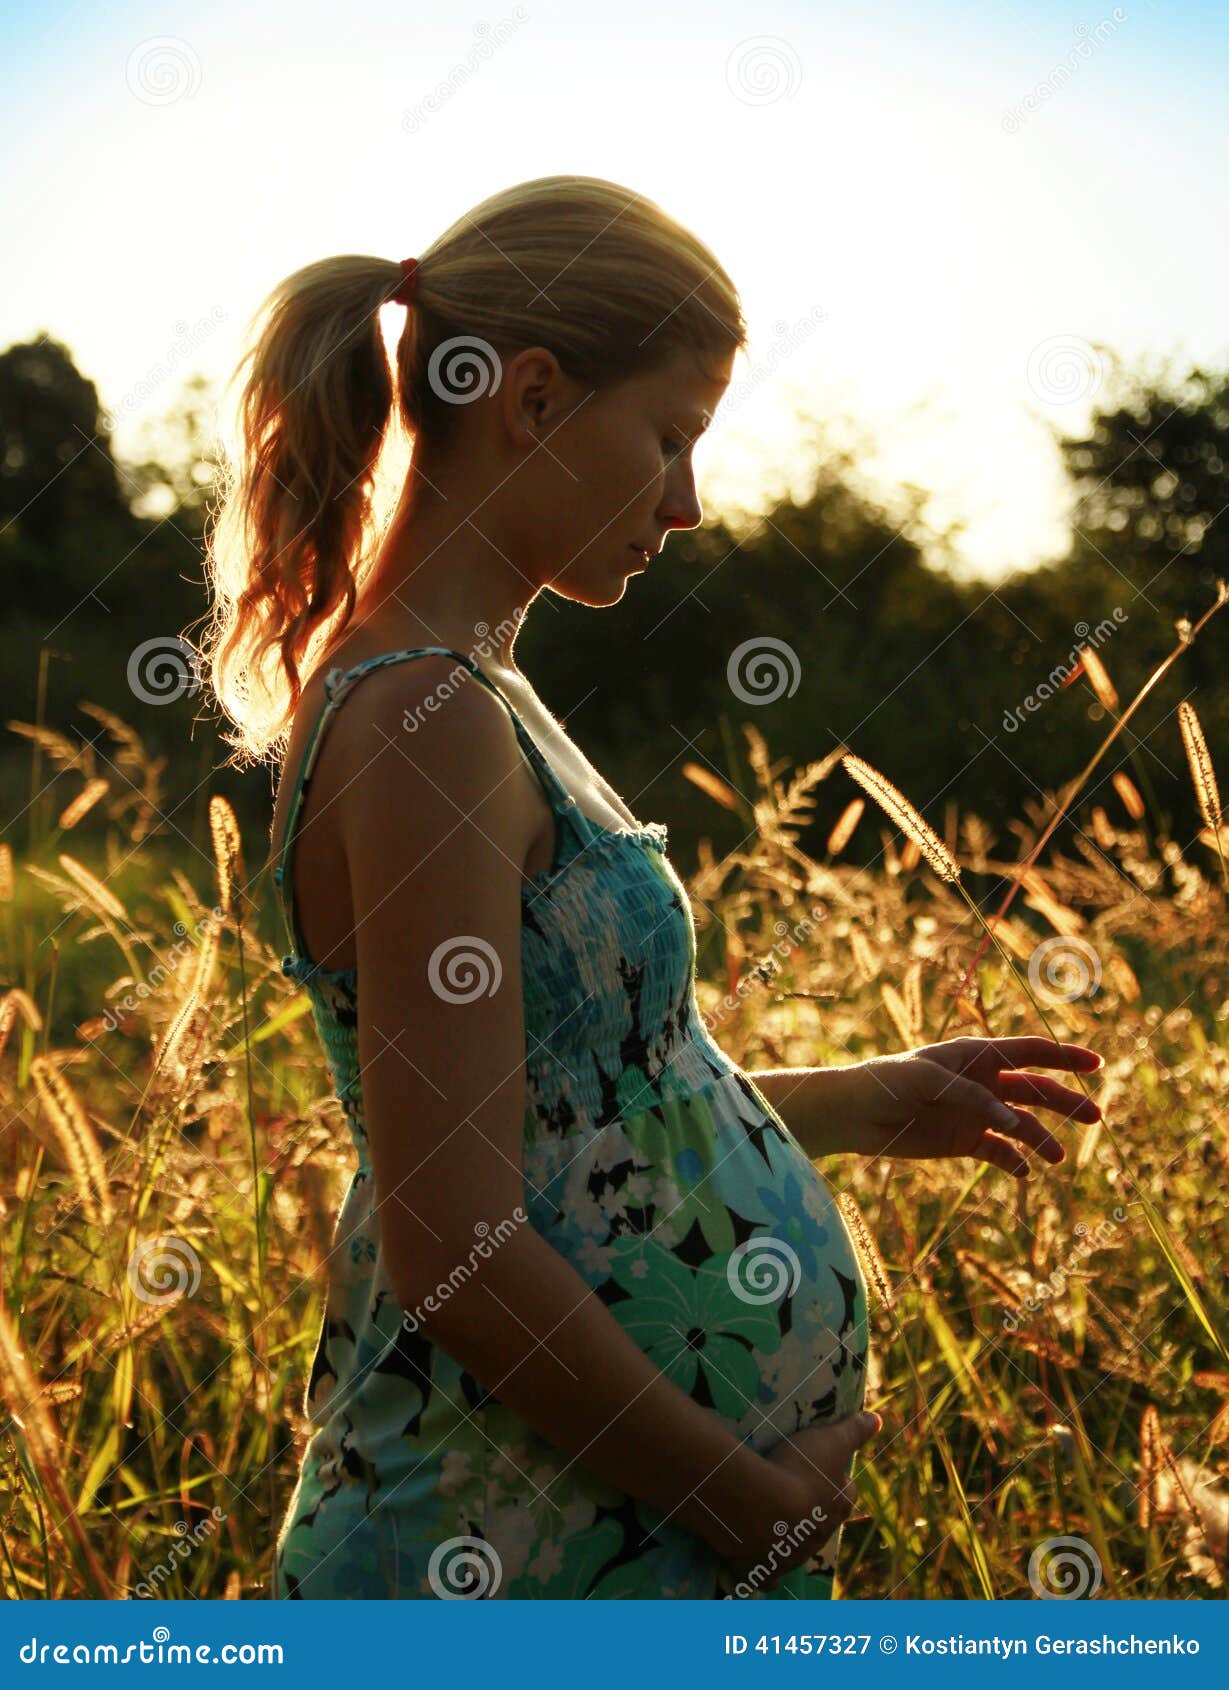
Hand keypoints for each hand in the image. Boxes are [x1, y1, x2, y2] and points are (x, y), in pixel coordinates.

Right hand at [723, 1411, 880, 1593]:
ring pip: (797, 1550)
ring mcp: (794, 1556)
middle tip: (793, 1494)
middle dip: (812, 1513)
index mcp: (838, 1505)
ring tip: (769, 1521)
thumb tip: (878, 1420)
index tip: (826, 1471)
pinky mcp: (768, 1570)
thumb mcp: (831, 1440)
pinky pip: (768, 1576)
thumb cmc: (801, 1469)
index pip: (846, 1494)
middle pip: (822, 1524)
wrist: (764, 1509)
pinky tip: (757, 1564)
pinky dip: (765, 1572)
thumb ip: (854, 1431)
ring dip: (788, 1538)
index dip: (838, 1483)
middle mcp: (820, 1535)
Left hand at [838, 1036, 1102, 1176]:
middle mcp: (982, 1083)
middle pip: (1035, 1090)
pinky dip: (1014, 1162)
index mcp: (975, 1056)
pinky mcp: (963, 1141)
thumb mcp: (929, 1080)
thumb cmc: (888, 1082)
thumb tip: (1015, 1125)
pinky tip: (1025, 1173)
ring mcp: (975, 1113)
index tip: (1096, 1063)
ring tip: (1057, 1159)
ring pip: (1021, 1125)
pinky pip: (999, 1152)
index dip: (1064, 1056)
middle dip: (1066, 1102)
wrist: (855, 1114)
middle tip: (1096, 1117)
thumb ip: (973, 1099)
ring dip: (1042, 1139)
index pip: (1029, 1052)